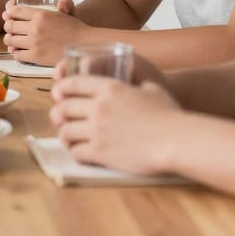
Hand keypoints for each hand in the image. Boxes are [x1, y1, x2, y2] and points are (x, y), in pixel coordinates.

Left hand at [2, 0, 86, 65]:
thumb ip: (56, 4)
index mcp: (41, 14)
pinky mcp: (36, 57)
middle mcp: (35, 27)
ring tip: (14, 41)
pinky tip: (21, 51)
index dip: (8, 12)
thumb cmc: (76, 29)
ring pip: (11, 40)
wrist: (85, 45)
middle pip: (10, 26)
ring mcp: (34, 42)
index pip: (14, 11)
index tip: (8, 14)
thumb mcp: (63, 12)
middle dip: (8, 27)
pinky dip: (16, 53)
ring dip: (10, 40)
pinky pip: (17, 55)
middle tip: (11, 29)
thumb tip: (58, 3)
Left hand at [48, 74, 179, 174]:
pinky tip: (80, 152)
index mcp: (109, 87)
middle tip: (59, 118)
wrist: (176, 140)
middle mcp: (99, 107)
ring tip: (68, 138)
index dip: (61, 88)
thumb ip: (136, 84)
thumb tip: (136, 84)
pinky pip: (76, 152)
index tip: (57, 93)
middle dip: (58, 113)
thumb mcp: (152, 89)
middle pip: (64, 107)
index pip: (73, 83)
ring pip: (65, 131)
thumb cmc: (170, 114)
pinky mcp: (100, 152)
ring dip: (64, 134)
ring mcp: (98, 130)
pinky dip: (74, 152)